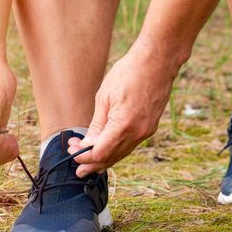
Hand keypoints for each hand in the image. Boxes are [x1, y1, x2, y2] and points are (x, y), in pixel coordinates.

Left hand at [68, 39, 180, 176]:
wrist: (158, 60)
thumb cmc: (128, 73)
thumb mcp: (104, 97)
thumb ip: (97, 125)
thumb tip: (87, 144)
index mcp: (123, 125)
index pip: (99, 152)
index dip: (84, 156)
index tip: (72, 152)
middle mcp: (137, 133)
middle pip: (111, 158)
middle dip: (92, 165)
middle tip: (78, 171)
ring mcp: (146, 131)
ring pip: (122, 154)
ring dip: (105, 160)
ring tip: (91, 167)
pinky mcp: (150, 127)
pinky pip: (130, 146)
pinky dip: (117, 151)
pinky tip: (108, 152)